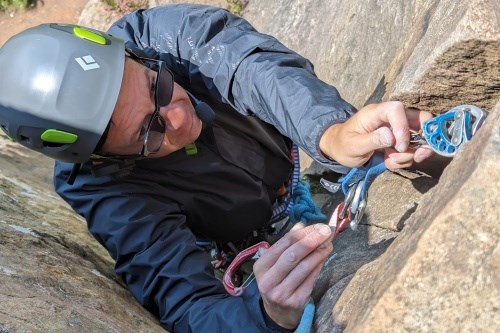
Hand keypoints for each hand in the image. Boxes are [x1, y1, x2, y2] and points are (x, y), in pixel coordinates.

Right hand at [253, 223, 332, 328]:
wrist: (277, 313)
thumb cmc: (277, 283)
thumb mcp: (274, 264)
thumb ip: (286, 245)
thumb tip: (300, 225)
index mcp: (261, 267)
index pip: (283, 244)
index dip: (301, 233)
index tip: (315, 225)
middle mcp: (269, 280)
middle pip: (293, 255)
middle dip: (312, 240)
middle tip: (325, 231)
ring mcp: (282, 292)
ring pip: (305, 267)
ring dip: (319, 252)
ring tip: (329, 242)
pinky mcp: (296, 301)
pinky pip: (311, 279)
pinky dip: (320, 264)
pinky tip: (325, 256)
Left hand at [319, 101, 433, 168]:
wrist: (339, 150)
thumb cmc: (343, 144)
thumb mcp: (353, 145)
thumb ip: (372, 140)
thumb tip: (390, 136)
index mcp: (376, 113)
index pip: (397, 109)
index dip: (403, 127)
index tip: (399, 146)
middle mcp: (389, 117)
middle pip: (419, 119)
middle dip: (422, 140)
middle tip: (417, 156)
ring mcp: (396, 129)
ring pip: (418, 138)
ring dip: (408, 154)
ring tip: (390, 161)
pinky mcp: (398, 140)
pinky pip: (410, 149)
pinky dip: (403, 159)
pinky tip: (389, 162)